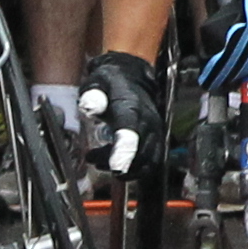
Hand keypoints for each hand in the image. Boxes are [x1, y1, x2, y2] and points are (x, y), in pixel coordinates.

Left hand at [79, 48, 165, 171]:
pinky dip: (132, 170)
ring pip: (146, 163)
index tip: (116, 168)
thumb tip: (89, 107)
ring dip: (123, 170)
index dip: (125, 150)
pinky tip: (114, 164)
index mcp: (132, 106)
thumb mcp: (97, 82)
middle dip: (116, 164)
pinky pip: (150, 164)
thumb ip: (93, 94)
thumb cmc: (111, 82)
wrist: (134, 78)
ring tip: (98, 161)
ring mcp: (156, 133)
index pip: (131, 131)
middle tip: (92, 158)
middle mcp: (149, 122)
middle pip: (140, 154)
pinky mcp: (158, 141)